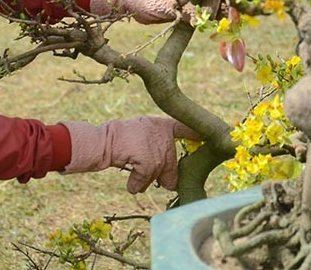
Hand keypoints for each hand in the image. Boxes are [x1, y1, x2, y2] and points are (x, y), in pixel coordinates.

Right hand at [61, 117, 198, 192]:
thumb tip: (171, 181)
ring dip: (144, 180)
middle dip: (162, 177)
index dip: (198, 135)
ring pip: (156, 177)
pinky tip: (129, 180)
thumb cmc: (121, 137)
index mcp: (164, 126)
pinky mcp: (149, 163)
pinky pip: (144, 183)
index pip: (187, 128)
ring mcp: (157, 150)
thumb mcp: (143, 132)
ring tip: (132, 169)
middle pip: (171, 166)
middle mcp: (164, 137)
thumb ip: (158, 147)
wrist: (103, 141)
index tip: (207, 140)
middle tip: (149, 174)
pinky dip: (134, 185)